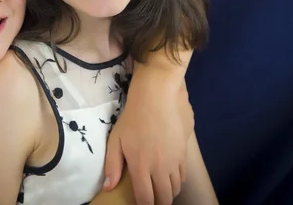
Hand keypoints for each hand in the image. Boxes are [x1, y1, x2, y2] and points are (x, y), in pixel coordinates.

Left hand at [103, 69, 194, 204]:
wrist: (156, 98)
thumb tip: (108, 186)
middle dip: (158, 203)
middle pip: (164, 198)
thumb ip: (112, 165)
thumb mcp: (116, 140)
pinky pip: (183, 176)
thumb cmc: (133, 118)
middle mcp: (160, 168)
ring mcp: (174, 161)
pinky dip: (177, 182)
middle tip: (153, 201)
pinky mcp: (184, 153)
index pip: (146, 198)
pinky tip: (170, 178)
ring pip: (175, 189)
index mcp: (141, 167)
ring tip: (161, 191)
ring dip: (168, 193)